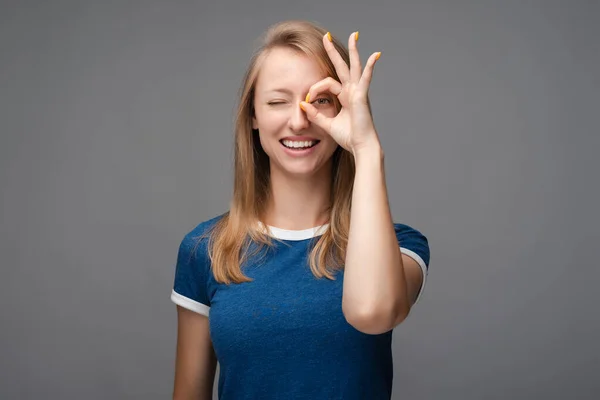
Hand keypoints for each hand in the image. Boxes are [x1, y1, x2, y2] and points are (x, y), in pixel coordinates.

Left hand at [299, 31, 381, 155]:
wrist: (360, 147)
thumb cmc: (348, 137)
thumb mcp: (327, 124)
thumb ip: (315, 114)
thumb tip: (302, 104)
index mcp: (345, 97)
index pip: (327, 83)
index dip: (314, 89)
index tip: (307, 100)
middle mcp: (352, 91)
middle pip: (341, 66)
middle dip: (333, 51)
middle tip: (326, 37)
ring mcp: (358, 92)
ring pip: (354, 66)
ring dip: (354, 50)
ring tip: (354, 35)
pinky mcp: (362, 96)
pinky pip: (365, 78)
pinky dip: (370, 67)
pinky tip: (375, 55)